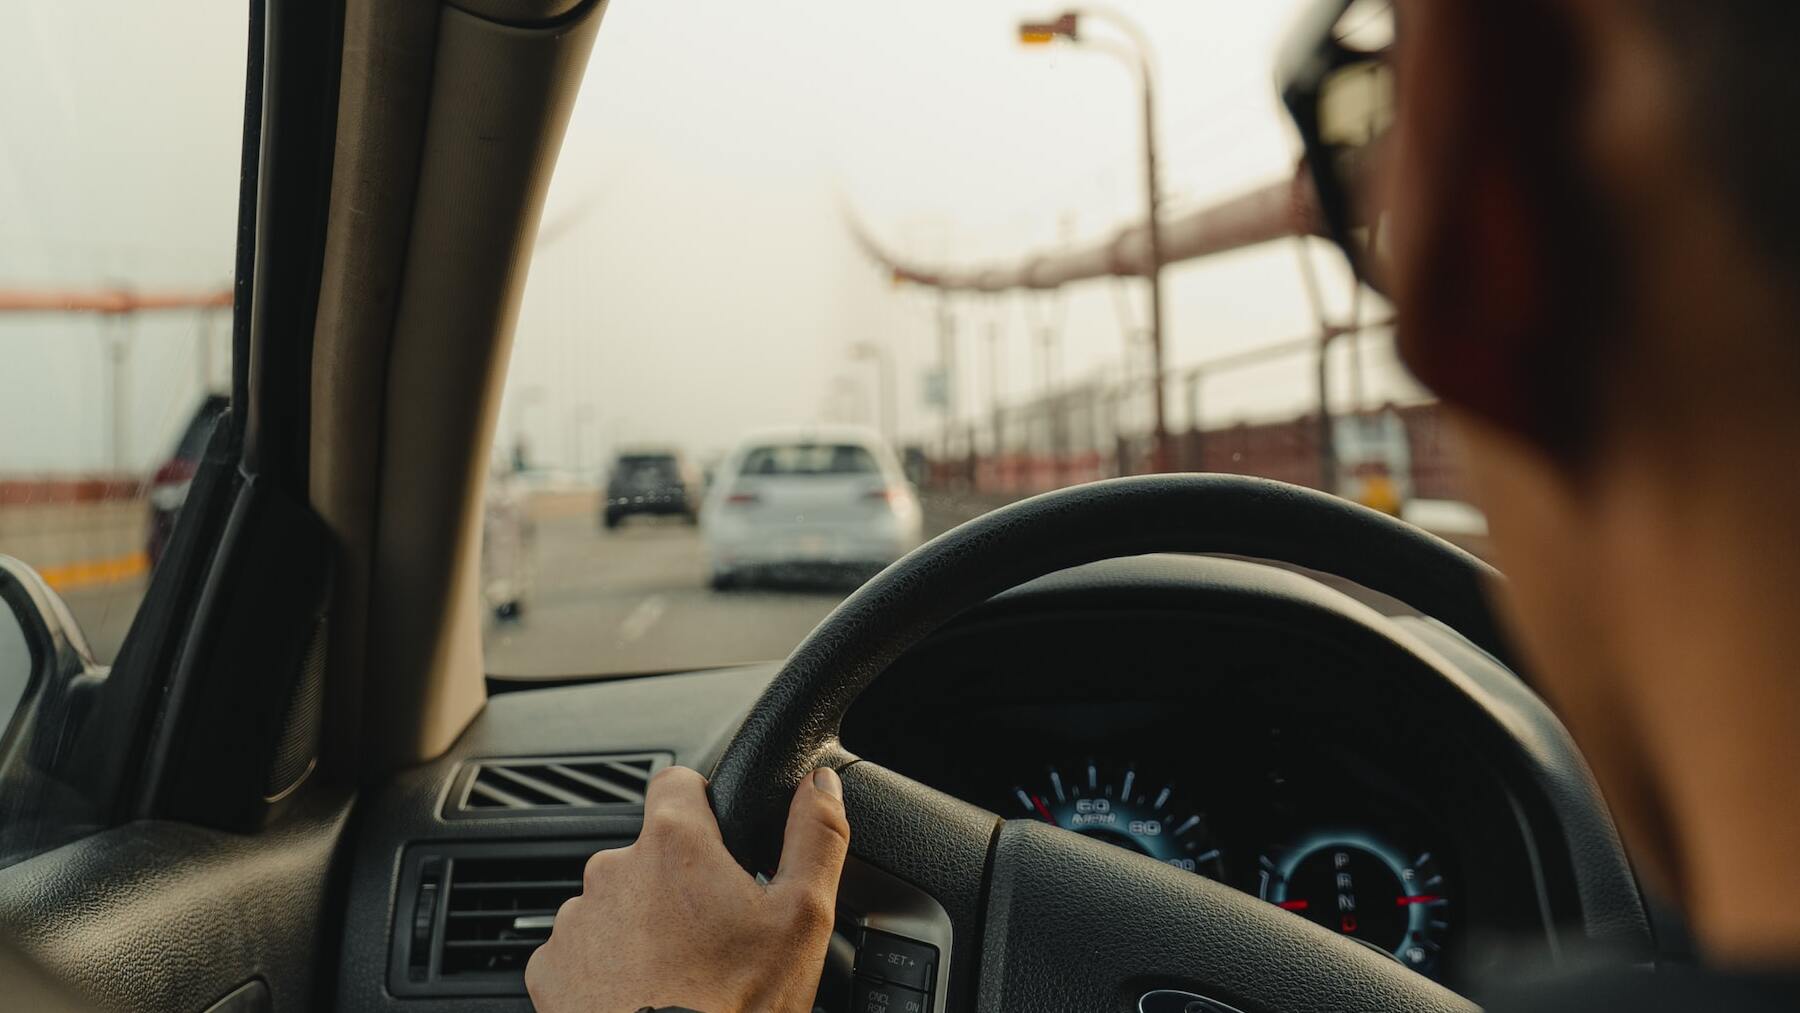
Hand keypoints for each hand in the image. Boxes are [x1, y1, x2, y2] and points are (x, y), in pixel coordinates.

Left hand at [525, 765, 849, 1012]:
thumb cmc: (734, 1002)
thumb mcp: (803, 916)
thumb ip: (815, 836)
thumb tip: (820, 784)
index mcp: (673, 842)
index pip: (677, 782)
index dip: (703, 804)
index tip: (722, 841)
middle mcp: (612, 869)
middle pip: (650, 853)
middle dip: (678, 882)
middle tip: (716, 932)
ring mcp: (577, 920)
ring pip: (616, 903)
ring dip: (641, 924)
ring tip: (681, 972)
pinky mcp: (551, 968)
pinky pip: (583, 952)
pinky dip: (608, 967)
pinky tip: (644, 994)